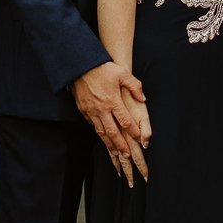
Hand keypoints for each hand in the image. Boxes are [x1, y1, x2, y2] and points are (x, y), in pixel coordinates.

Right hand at [74, 61, 151, 184]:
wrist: (80, 66)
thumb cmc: (103, 68)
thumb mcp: (123, 74)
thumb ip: (135, 86)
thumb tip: (143, 98)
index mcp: (112, 100)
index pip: (125, 120)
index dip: (133, 131)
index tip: (140, 140)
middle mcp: (101, 109)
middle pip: (113, 132)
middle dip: (121, 145)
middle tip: (128, 156)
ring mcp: (91, 111)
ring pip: (101, 132)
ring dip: (110, 144)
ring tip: (117, 154)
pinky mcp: (84, 110)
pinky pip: (92, 125)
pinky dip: (99, 134)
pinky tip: (104, 139)